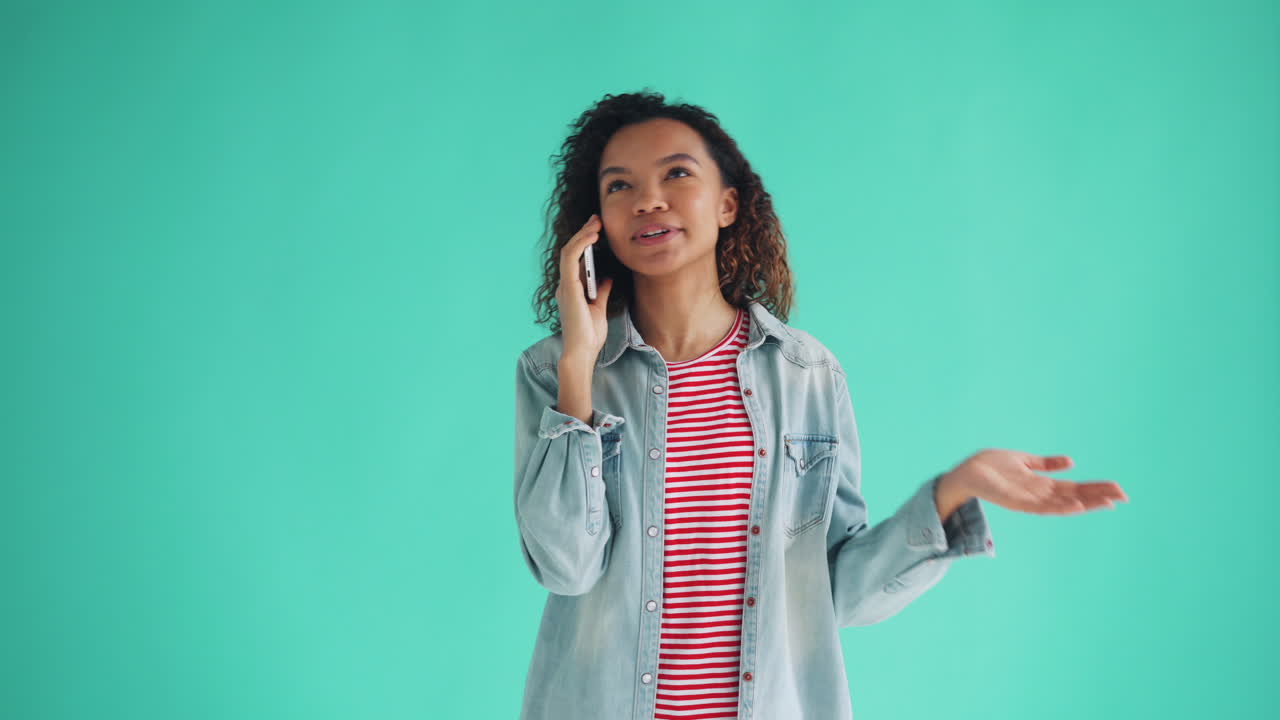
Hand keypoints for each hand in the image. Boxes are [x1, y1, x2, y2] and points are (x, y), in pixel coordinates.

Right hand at [555, 213, 614, 360]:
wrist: (582, 351)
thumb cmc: (589, 335)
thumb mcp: (599, 307)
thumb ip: (600, 291)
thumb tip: (607, 276)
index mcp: (571, 289)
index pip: (576, 260)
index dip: (585, 243)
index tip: (598, 230)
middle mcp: (565, 285)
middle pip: (571, 251)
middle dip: (584, 233)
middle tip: (597, 219)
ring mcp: (564, 285)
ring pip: (569, 251)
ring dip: (583, 235)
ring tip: (596, 223)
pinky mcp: (567, 287)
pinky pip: (570, 259)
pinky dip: (581, 244)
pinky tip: (592, 236)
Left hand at [943, 449, 1127, 514]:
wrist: (967, 471)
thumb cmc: (992, 466)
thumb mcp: (1024, 461)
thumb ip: (1045, 464)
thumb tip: (1071, 462)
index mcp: (1042, 484)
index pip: (1075, 488)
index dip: (1096, 489)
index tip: (1118, 490)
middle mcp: (1039, 495)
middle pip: (1075, 497)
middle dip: (1098, 497)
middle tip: (1124, 497)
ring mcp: (1030, 500)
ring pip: (1063, 504)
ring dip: (1085, 505)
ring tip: (1107, 503)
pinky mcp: (1017, 502)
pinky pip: (1042, 507)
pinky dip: (1060, 507)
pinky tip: (1076, 506)